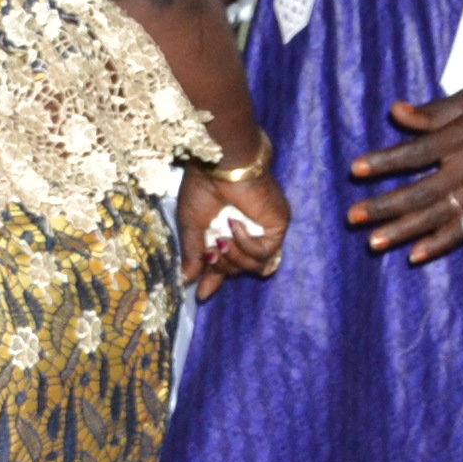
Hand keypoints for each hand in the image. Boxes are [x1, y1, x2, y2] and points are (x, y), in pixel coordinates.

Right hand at [175, 163, 283, 292]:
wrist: (221, 166)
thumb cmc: (202, 188)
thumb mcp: (190, 225)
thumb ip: (193, 253)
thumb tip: (186, 279)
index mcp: (222, 232)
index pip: (222, 264)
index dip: (212, 280)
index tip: (200, 295)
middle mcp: (244, 234)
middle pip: (237, 269)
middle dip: (221, 267)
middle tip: (210, 252)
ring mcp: (262, 231)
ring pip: (254, 265)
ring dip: (234, 259)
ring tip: (221, 242)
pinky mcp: (276, 227)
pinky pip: (265, 252)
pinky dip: (247, 246)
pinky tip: (235, 228)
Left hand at [344, 90, 462, 262]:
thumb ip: (431, 112)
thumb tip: (395, 111)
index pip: (416, 153)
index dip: (385, 162)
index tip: (356, 169)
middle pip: (423, 191)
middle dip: (385, 206)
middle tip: (352, 217)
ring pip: (440, 215)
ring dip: (405, 231)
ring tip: (374, 242)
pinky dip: (441, 243)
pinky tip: (415, 255)